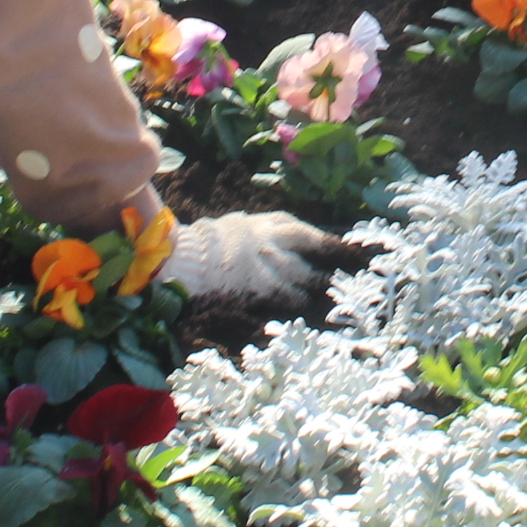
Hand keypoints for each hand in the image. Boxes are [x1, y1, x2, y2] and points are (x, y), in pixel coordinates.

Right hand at [162, 211, 341, 299]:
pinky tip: (302, 303)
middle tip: (345, 258)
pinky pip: (282, 291)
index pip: (290, 223)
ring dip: (314, 278)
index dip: (311, 232)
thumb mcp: (225, 229)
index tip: (326, 240)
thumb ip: (244, 231)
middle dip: (325, 248)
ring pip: (297, 269)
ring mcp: (263, 260)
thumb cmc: (197, 245)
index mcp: (255, 223)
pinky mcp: (257, 283)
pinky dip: (293, 297)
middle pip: (303, 241)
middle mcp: (265, 238)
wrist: (182, 259)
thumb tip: (252, 233)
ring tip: (328, 286)